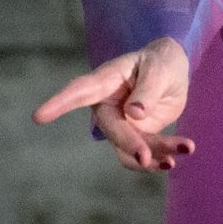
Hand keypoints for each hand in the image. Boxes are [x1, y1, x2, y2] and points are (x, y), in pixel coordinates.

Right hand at [33, 37, 193, 171]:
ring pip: (128, 146)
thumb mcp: (159, 69)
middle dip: (128, 143)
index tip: (38, 116)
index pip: (80, 91)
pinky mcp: (136, 135)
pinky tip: (174, 159)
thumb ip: (148, 89)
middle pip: (111, 128)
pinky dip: (160, 158)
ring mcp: (121, 123)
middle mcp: (108, 105)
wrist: (171, 70)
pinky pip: (143, 152)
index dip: (60, 103)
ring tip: (184, 149)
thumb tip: (134, 114)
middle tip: (145, 157)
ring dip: (153, 154)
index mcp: (106, 81)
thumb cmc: (160, 63)